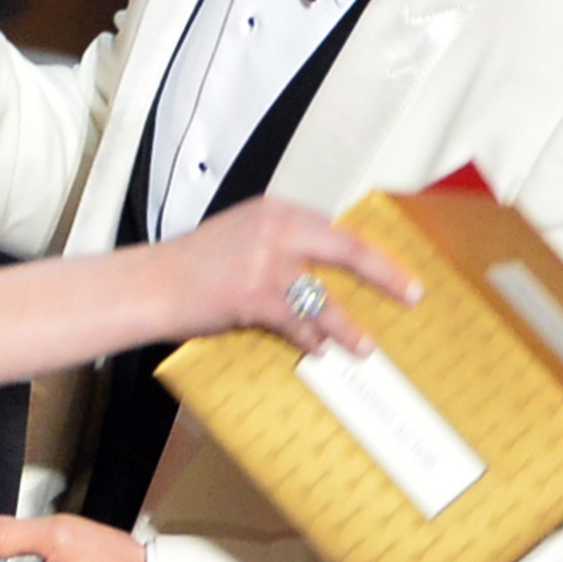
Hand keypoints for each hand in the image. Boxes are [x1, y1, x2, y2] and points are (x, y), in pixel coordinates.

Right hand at [170, 195, 422, 355]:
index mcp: (274, 210)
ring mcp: (264, 262)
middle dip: (384, 272)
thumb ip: (281, 245)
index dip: (370, 250)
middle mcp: (274, 228)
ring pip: (323, 297)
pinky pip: (296, 322)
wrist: (151, 283)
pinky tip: (316, 351)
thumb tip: (324, 275)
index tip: (397, 267)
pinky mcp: (252, 295)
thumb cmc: (194, 265)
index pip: (335, 227)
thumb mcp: (241, 237)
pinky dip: (310, 339)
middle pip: (345, 248)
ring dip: (347, 325)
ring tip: (365, 346)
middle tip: (412, 293)